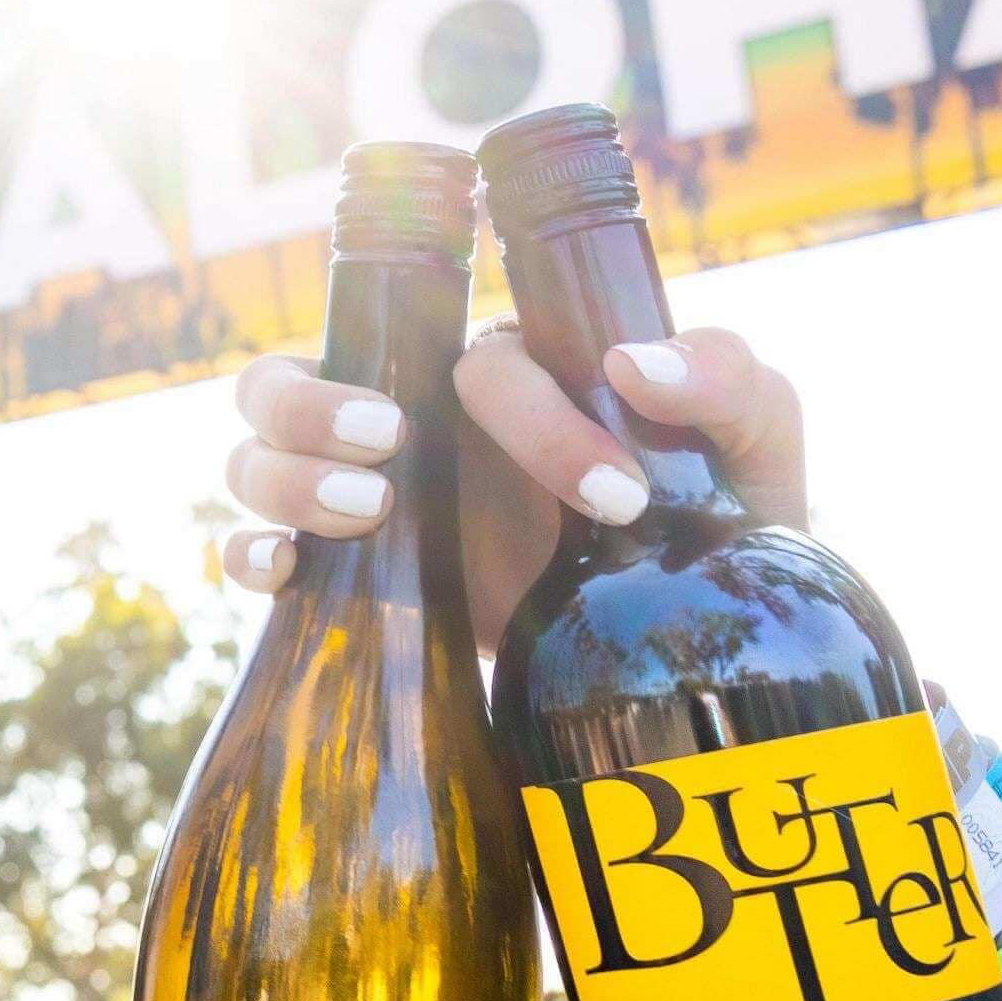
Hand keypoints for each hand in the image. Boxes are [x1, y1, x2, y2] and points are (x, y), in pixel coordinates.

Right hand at [222, 325, 806, 653]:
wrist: (685, 640)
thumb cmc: (716, 513)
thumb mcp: (753, 435)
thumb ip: (728, 376)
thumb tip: (636, 364)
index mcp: (504, 372)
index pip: (476, 361)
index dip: (537, 420)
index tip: (612, 498)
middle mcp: (413, 423)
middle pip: (292, 375)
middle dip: (313, 402)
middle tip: (392, 443)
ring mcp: (370, 502)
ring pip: (254, 455)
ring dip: (285, 474)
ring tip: (368, 511)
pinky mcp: (353, 584)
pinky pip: (248, 551)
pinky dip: (248, 553)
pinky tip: (291, 571)